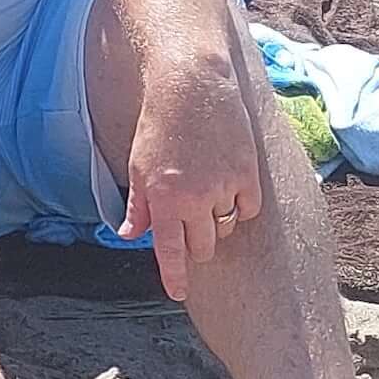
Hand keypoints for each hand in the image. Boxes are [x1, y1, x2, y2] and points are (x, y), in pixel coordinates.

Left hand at [124, 49, 261, 297]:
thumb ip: (137, 205)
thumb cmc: (159, 123)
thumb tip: (130, 234)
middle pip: (202, 247)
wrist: (191, 85)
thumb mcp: (137, 165)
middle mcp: (194, 198)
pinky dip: (241, 205)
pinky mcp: (248, 173)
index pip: (169, 251)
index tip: (177, 293)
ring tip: (207, 198)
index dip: (174, 277)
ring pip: (224, 228)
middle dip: (195, 246)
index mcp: (163, 199)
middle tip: (191, 229)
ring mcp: (223, 187)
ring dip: (216, 223)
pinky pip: (248, 208)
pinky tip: (230, 188)